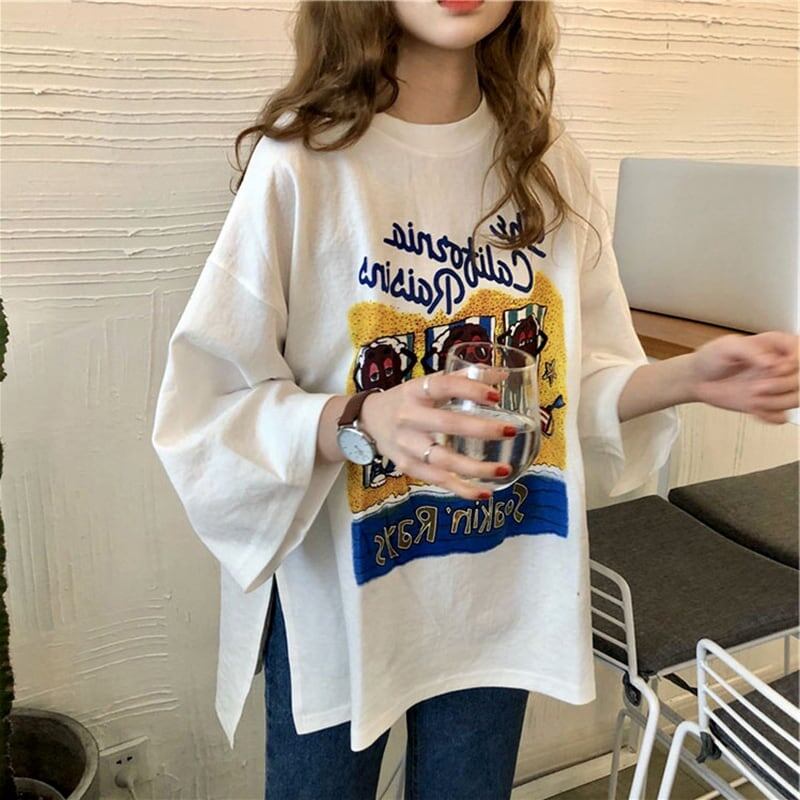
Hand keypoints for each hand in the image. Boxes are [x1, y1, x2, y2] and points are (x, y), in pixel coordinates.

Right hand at [359, 372, 515, 499]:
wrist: (369, 419)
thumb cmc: (407, 399)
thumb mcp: (427, 385)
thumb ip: (463, 380)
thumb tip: (502, 376)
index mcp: (415, 391)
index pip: (443, 386)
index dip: (469, 390)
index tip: (496, 396)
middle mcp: (408, 417)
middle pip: (446, 424)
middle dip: (481, 429)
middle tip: (510, 431)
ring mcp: (406, 444)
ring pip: (441, 459)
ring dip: (474, 468)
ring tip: (503, 469)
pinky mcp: (406, 466)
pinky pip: (436, 480)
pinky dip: (461, 489)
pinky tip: (484, 493)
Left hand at [690, 331, 798, 422]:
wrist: (697, 379)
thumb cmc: (710, 358)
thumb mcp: (727, 346)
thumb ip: (750, 350)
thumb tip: (771, 362)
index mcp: (777, 346)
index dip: (792, 363)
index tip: (773, 368)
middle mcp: (781, 366)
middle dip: (782, 386)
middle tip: (756, 387)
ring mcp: (776, 386)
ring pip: (798, 399)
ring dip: (777, 402)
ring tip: (752, 399)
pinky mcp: (768, 404)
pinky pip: (782, 416)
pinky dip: (770, 415)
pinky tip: (753, 409)